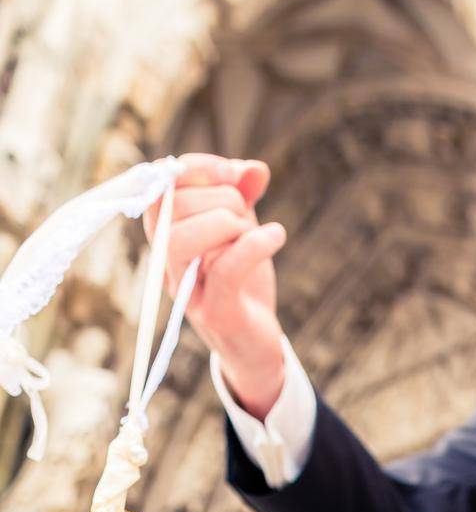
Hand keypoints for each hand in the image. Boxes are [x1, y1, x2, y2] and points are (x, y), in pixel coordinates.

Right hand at [144, 153, 287, 418]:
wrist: (256, 344)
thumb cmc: (242, 284)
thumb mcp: (242, 230)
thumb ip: (242, 194)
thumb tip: (254, 169)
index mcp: (167, 234)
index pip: (163, 184)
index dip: (200, 167)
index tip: (234, 174)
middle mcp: (166, 261)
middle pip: (172, 206)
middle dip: (221, 197)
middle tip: (246, 215)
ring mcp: (186, 290)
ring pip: (183, 239)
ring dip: (226, 222)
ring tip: (252, 231)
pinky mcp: (215, 314)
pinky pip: (226, 270)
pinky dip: (256, 244)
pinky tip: (277, 236)